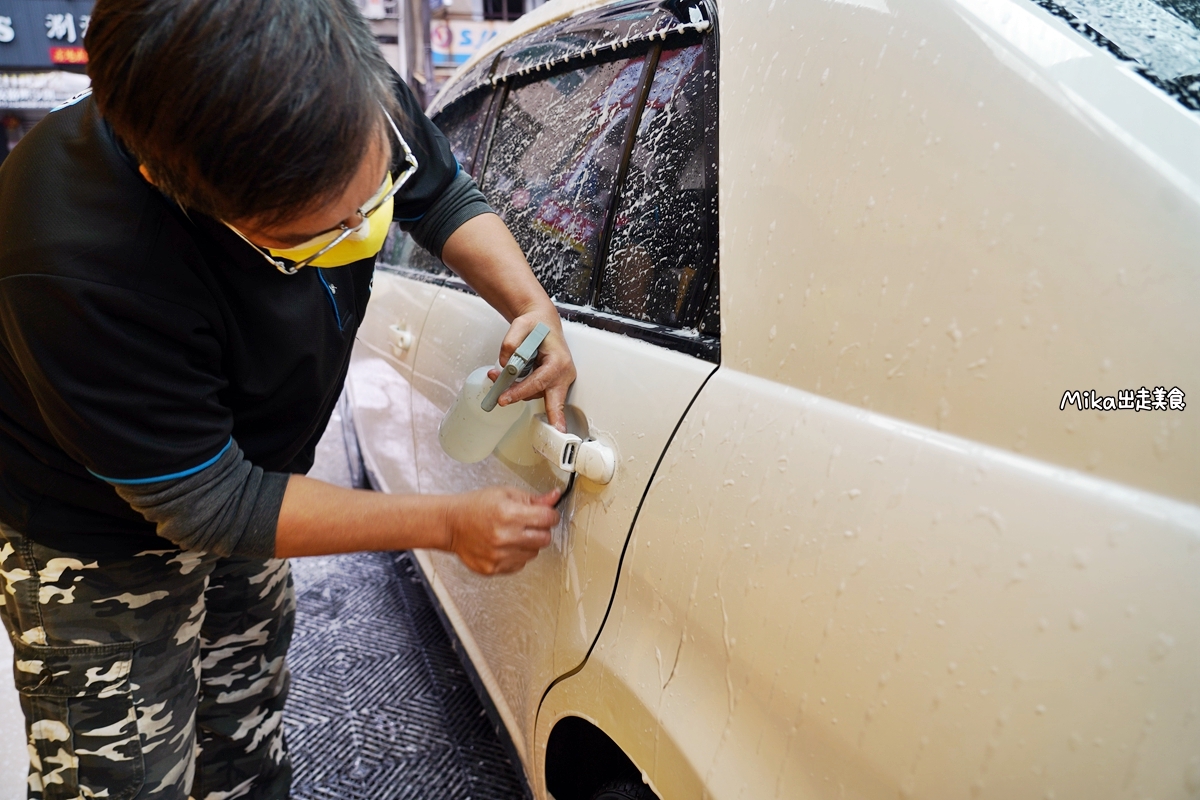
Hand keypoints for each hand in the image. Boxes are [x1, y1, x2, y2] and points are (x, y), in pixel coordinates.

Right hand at [445, 486, 560, 574]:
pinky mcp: (493, 568)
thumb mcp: (505, 494)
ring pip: (533, 553)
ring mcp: (499, 555)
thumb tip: (554, 497)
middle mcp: (504, 537)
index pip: (548, 519)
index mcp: (509, 514)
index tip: (547, 514)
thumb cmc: (475, 507)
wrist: (450, 524)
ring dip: (528, 544)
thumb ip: (533, 499)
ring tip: (512, 534)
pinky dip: (516, 555)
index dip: (551, 515)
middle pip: (544, 539)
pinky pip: (519, 564)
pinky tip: (504, 545)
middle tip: (528, 524)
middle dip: (541, 530)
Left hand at [488, 309, 576, 431]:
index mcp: (558, 360)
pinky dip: (520, 388)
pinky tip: (506, 380)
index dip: (520, 392)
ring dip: (516, 391)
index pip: (539, 381)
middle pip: (555, 400)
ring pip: (536, 393)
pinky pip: (536, 390)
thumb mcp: (521, 324)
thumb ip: (511, 341)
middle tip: (555, 433)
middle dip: (554, 418)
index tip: (504, 398)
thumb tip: (505, 362)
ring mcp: (560, 379)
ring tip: (496, 377)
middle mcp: (563, 372)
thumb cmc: (537, 324)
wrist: (544, 322)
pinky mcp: (553, 383)